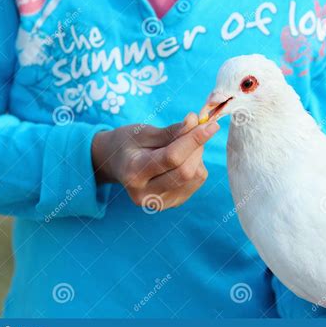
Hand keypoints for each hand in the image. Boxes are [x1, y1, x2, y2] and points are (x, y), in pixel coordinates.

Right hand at [92, 113, 219, 210]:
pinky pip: (195, 182)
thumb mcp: (143, 132)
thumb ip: (171, 131)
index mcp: (133, 173)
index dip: (193, 140)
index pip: (171, 158)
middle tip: (198, 128)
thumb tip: (196, 122)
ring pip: (194, 177)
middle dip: (197, 147)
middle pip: (185, 171)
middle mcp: (145, 194)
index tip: (210, 125)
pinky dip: (196, 165)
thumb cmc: (128, 143)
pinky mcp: (171, 204)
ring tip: (184, 144)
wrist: (115, 164)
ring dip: (197, 155)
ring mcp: (159, 203)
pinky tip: (183, 158)